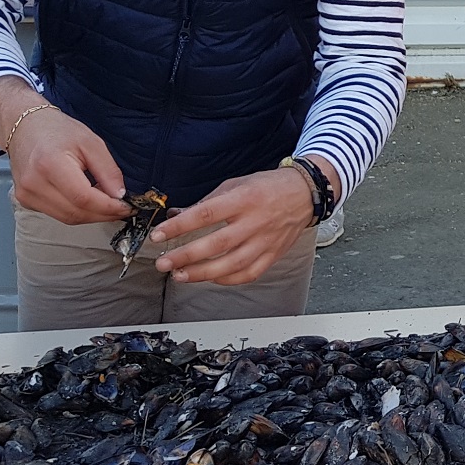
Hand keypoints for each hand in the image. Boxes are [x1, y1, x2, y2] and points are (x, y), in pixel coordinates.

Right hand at [0, 79, 131, 224]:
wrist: (26, 128)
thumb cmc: (58, 131)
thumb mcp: (92, 143)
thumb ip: (108, 171)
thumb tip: (120, 195)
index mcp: (50, 165)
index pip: (83, 198)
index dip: (108, 207)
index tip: (127, 207)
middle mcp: (33, 184)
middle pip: (75, 213)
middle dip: (103, 214)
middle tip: (122, 208)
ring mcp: (26, 195)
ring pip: (67, 218)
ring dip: (92, 215)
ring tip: (107, 203)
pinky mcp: (26, 201)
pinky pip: (58, 215)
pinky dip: (78, 212)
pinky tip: (88, 201)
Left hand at [149, 163, 323, 285]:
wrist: (305, 194)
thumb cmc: (268, 187)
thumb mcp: (236, 184)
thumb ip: (207, 202)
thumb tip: (177, 216)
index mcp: (243, 199)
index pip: (205, 214)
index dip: (179, 226)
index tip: (159, 235)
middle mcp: (255, 221)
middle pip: (216, 244)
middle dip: (185, 256)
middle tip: (163, 263)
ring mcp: (265, 241)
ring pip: (231, 264)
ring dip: (202, 273)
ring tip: (180, 275)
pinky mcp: (273, 254)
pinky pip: (249, 274)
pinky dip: (228, 279)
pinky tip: (211, 278)